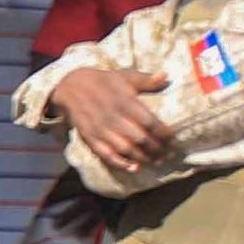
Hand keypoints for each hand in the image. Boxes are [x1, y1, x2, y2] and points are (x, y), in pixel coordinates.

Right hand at [54, 61, 176, 178]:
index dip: (164, 133)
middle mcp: (114, 117)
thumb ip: (146, 80)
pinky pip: (106, 154)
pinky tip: (134, 168)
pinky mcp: (90, 137)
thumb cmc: (103, 81)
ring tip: (156, 161)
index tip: (173, 138)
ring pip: (126, 149)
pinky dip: (120, 164)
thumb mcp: (124, 75)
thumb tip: (166, 77)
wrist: (70, 87)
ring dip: (143, 158)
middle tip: (168, 153)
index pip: (150, 122)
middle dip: (157, 148)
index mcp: (125, 102)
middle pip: (141, 138)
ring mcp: (101, 129)